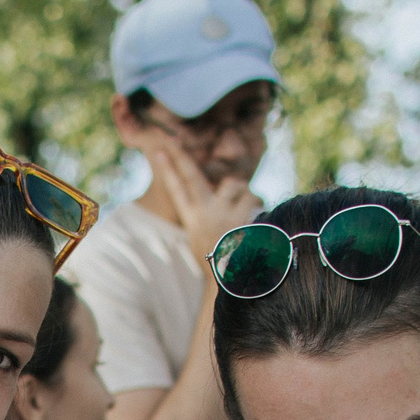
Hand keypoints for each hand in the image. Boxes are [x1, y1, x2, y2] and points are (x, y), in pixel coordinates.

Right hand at [147, 136, 262, 258]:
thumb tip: (226, 188)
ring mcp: (220, 213)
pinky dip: (258, 202)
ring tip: (245, 204)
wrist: (232, 279)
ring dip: (242, 190)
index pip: (177, 189)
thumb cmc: (221, 258)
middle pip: (190, 176)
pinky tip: (258, 213)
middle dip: (181, 157)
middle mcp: (203, 213)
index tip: (160, 151)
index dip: (169, 168)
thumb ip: (209, 213)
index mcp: (193, 219)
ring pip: (233, 183)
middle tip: (173, 140)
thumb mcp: (207, 236)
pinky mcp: (239, 216)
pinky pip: (253, 196)